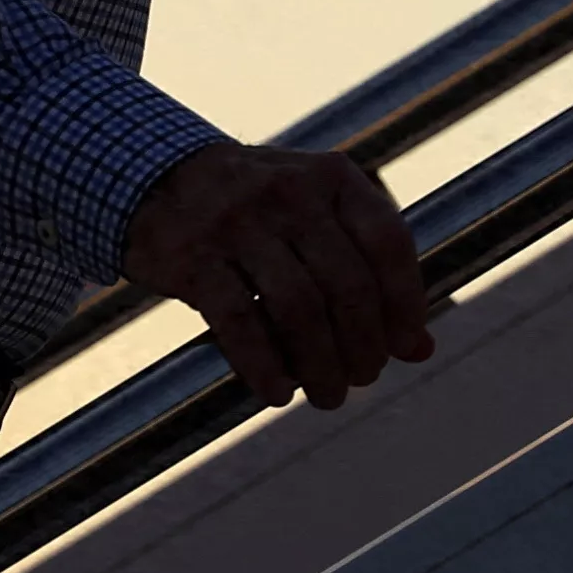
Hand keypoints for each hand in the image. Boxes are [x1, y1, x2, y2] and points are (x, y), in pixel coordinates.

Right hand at [119, 139, 433, 412]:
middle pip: (347, 285)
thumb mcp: (316, 217)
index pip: (388, 244)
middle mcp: (288, 193)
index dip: (406, 304)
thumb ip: (368, 272)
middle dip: (364, 346)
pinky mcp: (193, 256)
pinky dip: (263, 366)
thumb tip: (420, 350)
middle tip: (362, 379)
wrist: (152, 176)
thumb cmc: (254, 211)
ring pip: (298, 308)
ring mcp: (237, 222)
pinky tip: (276, 394)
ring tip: (327, 396)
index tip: (405, 348)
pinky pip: (238, 321)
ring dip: (321, 366)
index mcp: (331, 178)